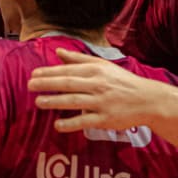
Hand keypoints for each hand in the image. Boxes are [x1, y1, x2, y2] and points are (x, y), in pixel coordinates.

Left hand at [28, 49, 163, 131]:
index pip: (68, 70)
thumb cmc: (122, 81)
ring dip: (54, 102)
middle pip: (68, 84)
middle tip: (30, 86)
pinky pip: (85, 121)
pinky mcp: (106, 119)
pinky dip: (70, 123)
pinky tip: (57, 125)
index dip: (49, 72)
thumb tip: (58, 51)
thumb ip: (79, 60)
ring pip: (74, 101)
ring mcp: (102, 103)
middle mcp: (98, 85)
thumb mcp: (103, 66)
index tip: (34, 74)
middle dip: (47, 84)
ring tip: (39, 102)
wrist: (147, 100)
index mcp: (96, 71)